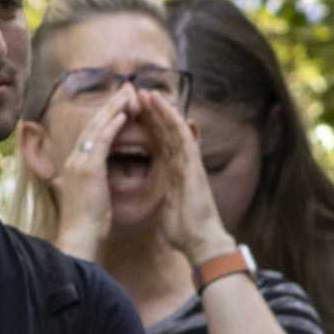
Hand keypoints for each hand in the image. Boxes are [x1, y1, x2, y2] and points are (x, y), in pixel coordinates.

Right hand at [49, 88, 131, 256]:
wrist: (80, 238)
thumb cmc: (86, 224)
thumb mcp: (88, 197)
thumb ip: (89, 184)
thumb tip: (88, 182)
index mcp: (75, 164)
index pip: (92, 133)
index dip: (107, 116)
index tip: (121, 103)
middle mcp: (74, 158)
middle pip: (94, 123)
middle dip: (112, 103)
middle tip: (128, 87)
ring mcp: (79, 161)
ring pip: (98, 126)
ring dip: (114, 107)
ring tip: (130, 92)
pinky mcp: (88, 167)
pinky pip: (102, 139)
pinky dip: (113, 124)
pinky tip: (125, 113)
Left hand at [137, 89, 232, 263]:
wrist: (199, 240)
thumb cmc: (184, 230)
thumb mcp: (167, 208)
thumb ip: (166, 198)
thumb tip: (162, 200)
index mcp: (174, 173)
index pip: (159, 144)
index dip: (148, 128)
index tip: (133, 114)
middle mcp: (183, 163)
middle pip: (165, 133)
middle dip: (152, 114)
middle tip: (137, 95)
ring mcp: (189, 162)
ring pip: (174, 129)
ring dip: (161, 110)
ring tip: (146, 93)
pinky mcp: (193, 164)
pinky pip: (182, 136)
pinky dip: (172, 119)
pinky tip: (162, 106)